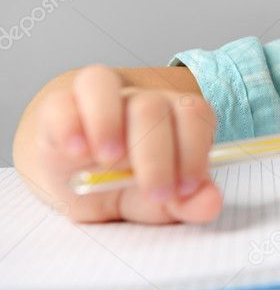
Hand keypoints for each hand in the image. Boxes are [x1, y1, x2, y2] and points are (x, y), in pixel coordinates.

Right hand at [25, 64, 222, 223]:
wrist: (79, 185)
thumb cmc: (127, 188)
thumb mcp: (157, 204)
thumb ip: (186, 204)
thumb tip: (211, 203)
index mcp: (174, 117)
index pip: (195, 113)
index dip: (195, 149)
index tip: (187, 187)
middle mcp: (139, 100)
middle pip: (152, 106)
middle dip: (156, 154)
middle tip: (154, 193)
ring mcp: (97, 101)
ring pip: (103, 84)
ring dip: (107, 121)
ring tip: (109, 159)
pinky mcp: (58, 109)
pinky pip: (61, 100)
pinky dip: (68, 123)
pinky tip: (76, 151)